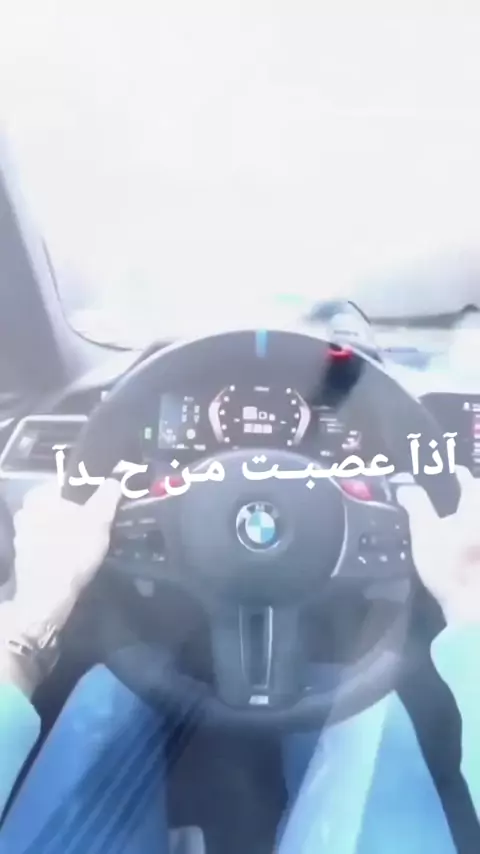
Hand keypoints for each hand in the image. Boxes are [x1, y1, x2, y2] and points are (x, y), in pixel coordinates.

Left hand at [10, 478, 121, 629]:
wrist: (47, 597)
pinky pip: (47, 541)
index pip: (69, 481)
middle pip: (60, 503)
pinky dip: (60, 544)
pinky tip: (74, 554)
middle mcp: (25, 509)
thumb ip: (109, 493)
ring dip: (70, 528)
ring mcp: (21, 533)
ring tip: (90, 539)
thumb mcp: (99, 518)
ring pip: (53, 522)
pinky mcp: (24, 554)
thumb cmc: (73, 550)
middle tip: (101, 520)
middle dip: (79, 509)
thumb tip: (116, 477)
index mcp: (39, 494)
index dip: (90, 488)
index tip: (105, 500)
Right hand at [397, 466, 479, 625]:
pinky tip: (459, 541)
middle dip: (467, 493)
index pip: (469, 479)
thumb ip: (415, 503)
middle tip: (449, 494)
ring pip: (474, 520)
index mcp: (475, 504)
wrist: (475, 607)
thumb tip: (404, 483)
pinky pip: (474, 538)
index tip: (450, 470)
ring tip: (452, 518)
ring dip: (467, 516)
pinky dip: (469, 534)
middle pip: (477, 499)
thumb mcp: (425, 531)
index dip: (458, 473)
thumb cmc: (450, 564)